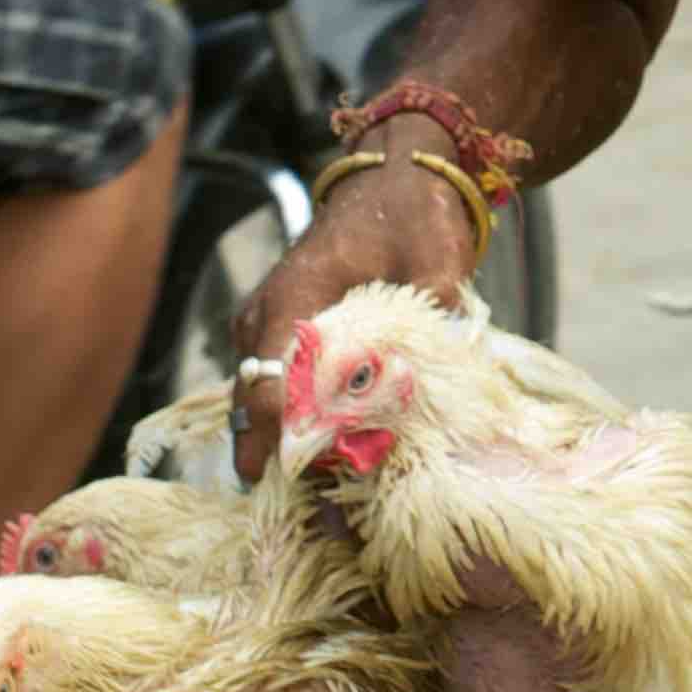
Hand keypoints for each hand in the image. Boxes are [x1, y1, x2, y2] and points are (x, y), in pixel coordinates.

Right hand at [229, 145, 484, 478]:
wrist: (395, 180)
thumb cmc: (414, 214)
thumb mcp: (436, 256)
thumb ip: (433, 307)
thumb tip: (436, 361)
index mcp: (296, 292)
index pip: (273, 378)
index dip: (287, 433)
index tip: (305, 476)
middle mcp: (266, 315)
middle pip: (255, 401)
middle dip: (277, 454)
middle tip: (306, 511)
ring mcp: (265, 326)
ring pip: (259, 400)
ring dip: (284, 443)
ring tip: (316, 501)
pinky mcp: (279, 337)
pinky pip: (274, 389)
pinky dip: (294, 422)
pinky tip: (326, 460)